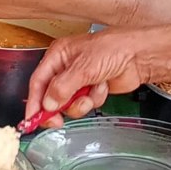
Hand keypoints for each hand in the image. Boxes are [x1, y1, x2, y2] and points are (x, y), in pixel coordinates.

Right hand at [26, 29, 144, 119]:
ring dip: (80, 103)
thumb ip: (62, 87)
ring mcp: (80, 80)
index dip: (34, 102)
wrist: (139, 56)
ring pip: (68, 103)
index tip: (31, 119)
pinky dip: (94, 99)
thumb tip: (47, 104)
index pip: (38, 82)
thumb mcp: (83, 67)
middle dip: (57, 107)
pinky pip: (85, 104)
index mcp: (58, 55)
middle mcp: (66, 68)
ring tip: (90, 93)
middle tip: (57, 120)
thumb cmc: (113, 48)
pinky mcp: (92, 89)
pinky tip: (103, 87)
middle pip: (51, 95)